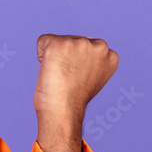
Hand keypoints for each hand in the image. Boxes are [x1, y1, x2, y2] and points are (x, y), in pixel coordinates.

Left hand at [33, 35, 117, 151]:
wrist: (64, 111)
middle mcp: (100, 46)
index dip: (77, 63)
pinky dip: (41, 55)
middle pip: (72, 41)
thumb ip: (90, 61)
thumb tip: (83, 45)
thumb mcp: (91, 78)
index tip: (78, 79)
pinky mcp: (60, 43)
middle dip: (65, 58)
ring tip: (60, 76)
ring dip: (53, 57)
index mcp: (110, 55)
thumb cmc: (73, 100)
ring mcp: (80, 43)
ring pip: (58, 41)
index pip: (86, 47)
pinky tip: (50, 71)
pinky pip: (42, 41)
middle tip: (68, 79)